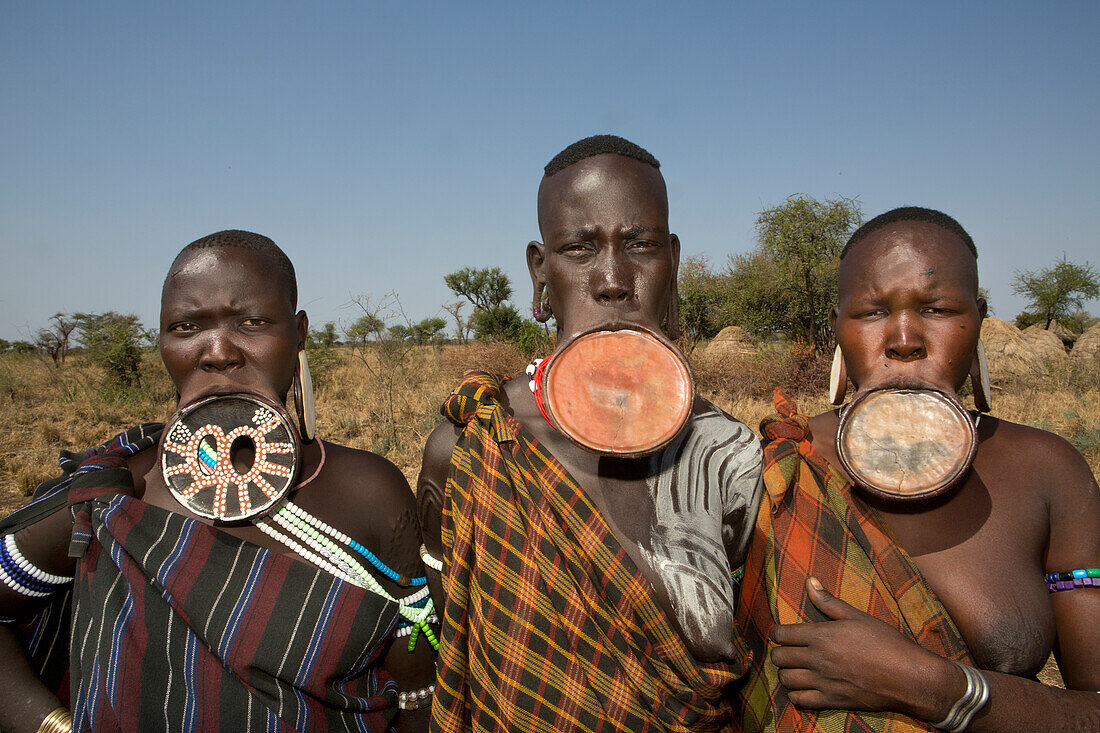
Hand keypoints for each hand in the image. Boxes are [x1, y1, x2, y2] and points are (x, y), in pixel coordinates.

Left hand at [769, 577, 961, 716]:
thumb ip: (829, 601)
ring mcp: (823, 682)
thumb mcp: (857, 616)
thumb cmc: (886, 642)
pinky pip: (800, 701)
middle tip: (787, 651)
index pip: (781, 634)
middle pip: (779, 658)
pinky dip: (796, 695)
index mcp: (821, 636)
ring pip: (786, 680)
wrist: (909, 677)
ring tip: (795, 669)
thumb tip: (809, 581)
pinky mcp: (832, 701)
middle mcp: (817, 659)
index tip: (781, 633)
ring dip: (786, 673)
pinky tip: (803, 688)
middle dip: (779, 653)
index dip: (777, 633)